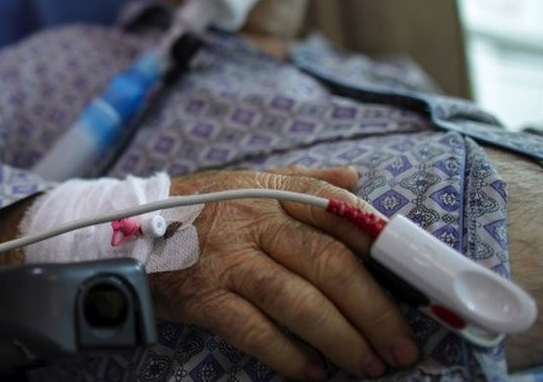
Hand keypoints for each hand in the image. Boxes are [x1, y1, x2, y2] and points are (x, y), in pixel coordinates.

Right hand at [151, 166, 418, 379]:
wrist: (126, 228)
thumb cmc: (199, 208)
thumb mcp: (248, 182)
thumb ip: (304, 181)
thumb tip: (356, 180)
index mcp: (271, 191)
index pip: (339, 212)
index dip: (383, 248)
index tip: (416, 282)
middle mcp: (253, 221)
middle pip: (328, 263)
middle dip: (374, 309)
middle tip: (401, 346)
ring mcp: (227, 259)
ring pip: (297, 300)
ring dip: (341, 337)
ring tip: (368, 364)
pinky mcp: (203, 295)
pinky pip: (253, 329)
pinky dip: (288, 354)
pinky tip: (313, 371)